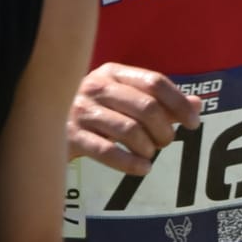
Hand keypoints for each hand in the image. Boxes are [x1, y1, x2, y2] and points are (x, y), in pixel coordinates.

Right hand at [68, 64, 203, 175]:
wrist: (43, 125)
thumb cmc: (95, 111)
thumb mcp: (125, 99)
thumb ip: (161, 102)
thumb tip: (197, 106)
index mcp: (112, 72)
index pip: (154, 82)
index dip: (179, 103)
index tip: (193, 123)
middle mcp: (95, 87)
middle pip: (146, 107)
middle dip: (164, 130)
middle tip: (166, 142)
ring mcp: (80, 111)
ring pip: (129, 131)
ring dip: (148, 148)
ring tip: (150, 154)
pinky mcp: (70, 137)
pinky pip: (108, 153)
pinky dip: (131, 164)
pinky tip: (142, 169)